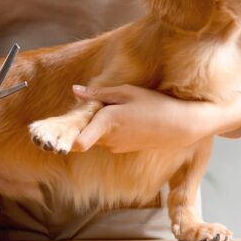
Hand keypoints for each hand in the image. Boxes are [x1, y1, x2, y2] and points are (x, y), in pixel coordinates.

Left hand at [70, 85, 240, 152]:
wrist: (180, 126)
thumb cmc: (155, 104)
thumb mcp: (128, 92)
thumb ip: (100, 92)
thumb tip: (76, 91)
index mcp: (108, 121)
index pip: (79, 140)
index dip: (67, 139)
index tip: (59, 136)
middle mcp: (109, 138)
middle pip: (84, 131)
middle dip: (85, 120)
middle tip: (94, 104)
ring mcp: (116, 146)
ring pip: (96, 134)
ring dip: (98, 124)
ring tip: (117, 108)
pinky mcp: (123, 149)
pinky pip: (108, 138)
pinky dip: (110, 129)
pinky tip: (127, 118)